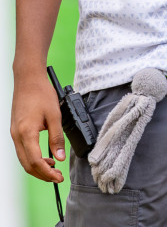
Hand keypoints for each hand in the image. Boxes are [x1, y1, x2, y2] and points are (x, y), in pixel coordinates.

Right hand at [10, 67, 64, 182]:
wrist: (28, 80)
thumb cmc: (41, 94)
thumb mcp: (55, 115)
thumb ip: (57, 138)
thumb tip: (60, 157)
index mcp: (26, 134)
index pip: (35, 162)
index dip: (47, 173)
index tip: (59, 177)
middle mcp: (17, 136)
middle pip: (27, 165)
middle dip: (42, 174)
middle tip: (57, 177)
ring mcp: (14, 134)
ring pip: (23, 159)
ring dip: (37, 167)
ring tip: (53, 168)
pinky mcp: (16, 131)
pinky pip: (22, 150)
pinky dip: (33, 158)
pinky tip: (45, 157)